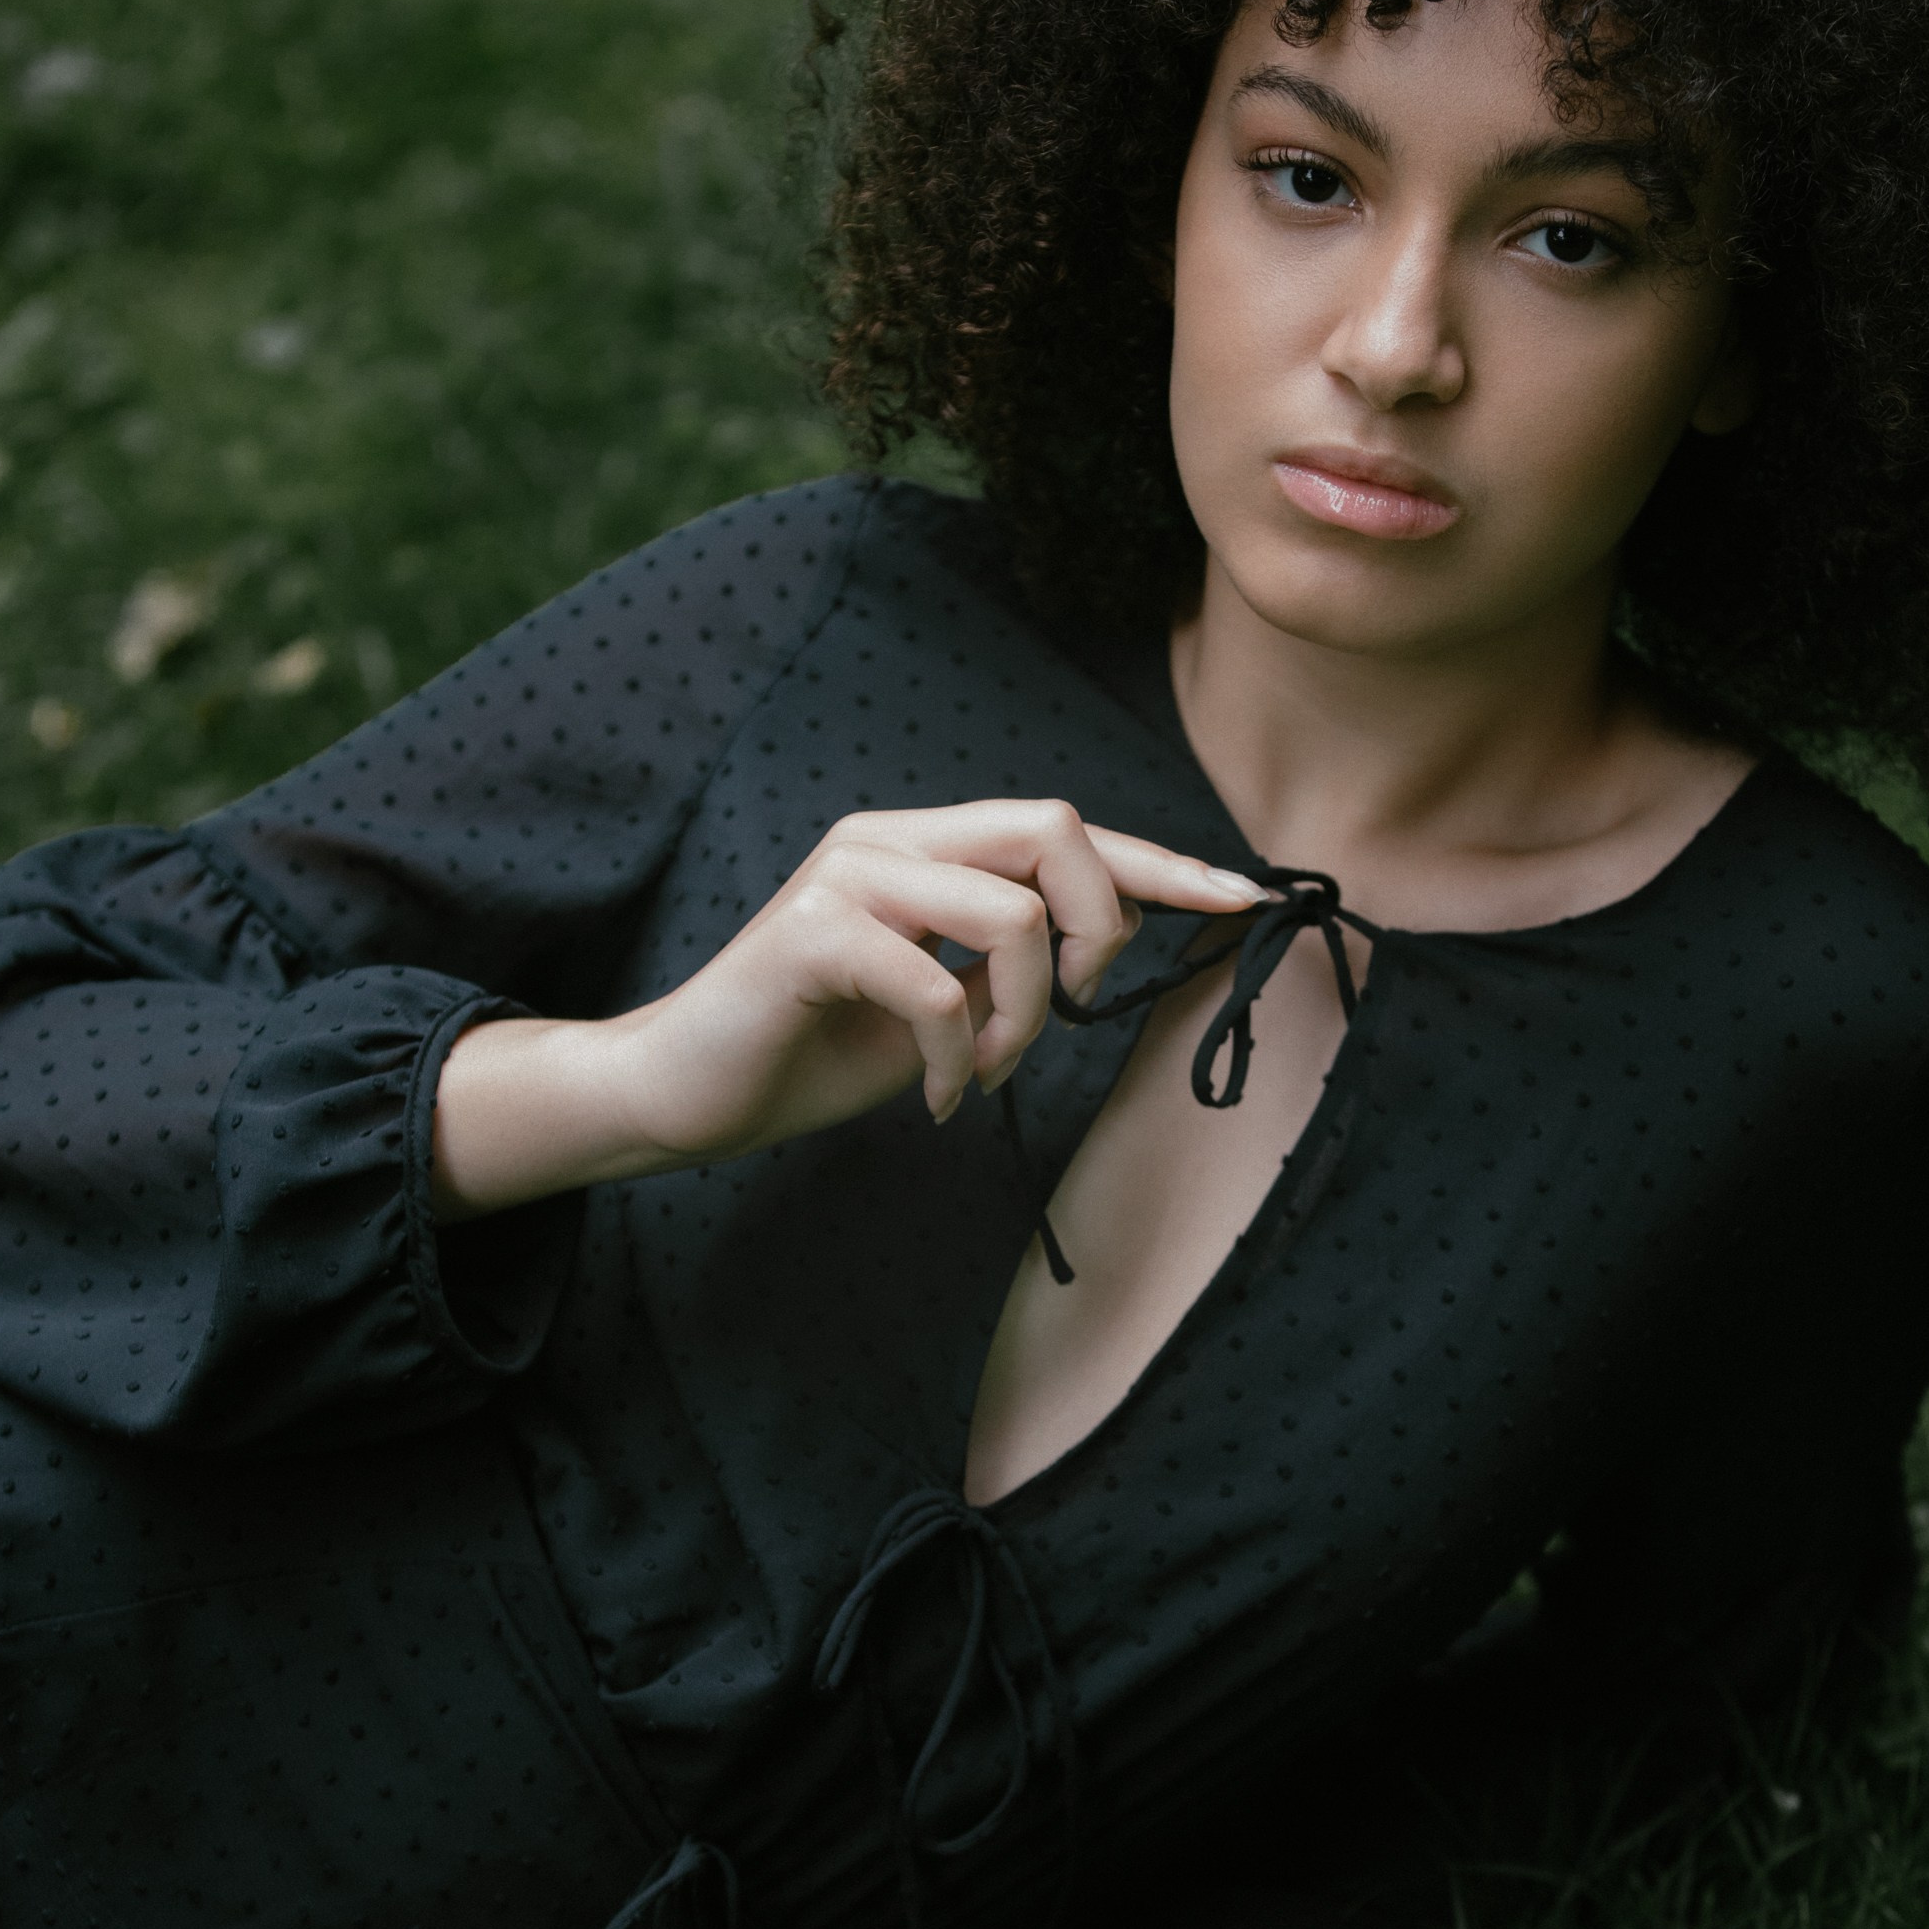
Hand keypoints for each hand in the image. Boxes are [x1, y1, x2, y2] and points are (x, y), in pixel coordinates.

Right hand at [433, 798, 1262, 1216]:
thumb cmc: (815, 1049)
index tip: (1244, 898)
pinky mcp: (811, 934)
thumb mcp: (945, 1006)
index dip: (1162, 864)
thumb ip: (1012, 965)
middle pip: (1055, 829)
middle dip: (1099, 930)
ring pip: (1015, 915)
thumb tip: (1106, 944)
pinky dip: (957, 1060)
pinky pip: (940, 986)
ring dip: (1025, 1019)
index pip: (1066, 831)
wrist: (683, 1091)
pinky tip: (934, 1099)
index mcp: (925, 847)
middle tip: (1068, 1015)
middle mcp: (889, 839)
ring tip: (980, 1074)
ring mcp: (846, 877)